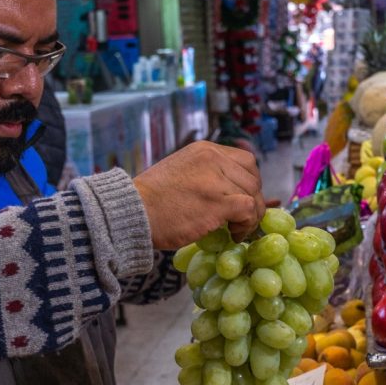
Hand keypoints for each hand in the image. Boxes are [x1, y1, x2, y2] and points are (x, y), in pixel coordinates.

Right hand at [134, 141, 264, 249]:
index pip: (245, 160)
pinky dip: (247, 225)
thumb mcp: (180, 172)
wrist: (131, 212)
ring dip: (250, 216)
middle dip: (252, 200)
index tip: (241, 199)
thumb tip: (230, 190)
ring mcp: (216, 179)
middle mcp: (213, 158)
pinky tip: (233, 235)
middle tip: (241, 219)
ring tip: (236, 230)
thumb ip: (205, 174)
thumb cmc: (149, 200)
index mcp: (205, 150)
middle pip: (253, 177)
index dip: (248, 182)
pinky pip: (249, 210)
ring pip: (254, 194)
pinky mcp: (217, 203)